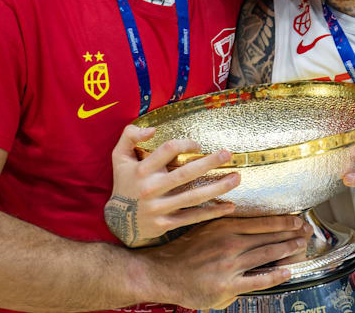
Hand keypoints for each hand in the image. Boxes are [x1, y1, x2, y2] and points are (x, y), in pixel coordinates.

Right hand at [105, 125, 239, 246]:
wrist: (118, 220)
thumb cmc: (124, 182)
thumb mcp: (119, 155)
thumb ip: (130, 135)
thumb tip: (152, 129)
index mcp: (142, 169)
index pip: (168, 150)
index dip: (186, 144)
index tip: (198, 145)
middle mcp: (151, 188)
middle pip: (185, 174)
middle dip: (208, 163)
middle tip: (228, 154)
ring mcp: (159, 208)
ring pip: (193, 197)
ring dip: (217, 188)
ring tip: (236, 178)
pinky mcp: (166, 223)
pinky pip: (192, 217)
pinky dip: (212, 213)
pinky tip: (230, 206)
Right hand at [142, 216, 308, 309]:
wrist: (162, 273)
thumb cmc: (183, 252)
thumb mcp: (204, 229)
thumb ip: (225, 227)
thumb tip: (248, 225)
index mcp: (224, 227)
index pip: (261, 221)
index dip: (282, 221)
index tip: (296, 220)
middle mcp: (229, 243)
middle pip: (268, 236)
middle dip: (290, 233)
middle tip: (306, 230)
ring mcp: (229, 265)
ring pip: (266, 254)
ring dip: (287, 249)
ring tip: (300, 245)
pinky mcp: (228, 285)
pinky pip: (258, 279)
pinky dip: (275, 274)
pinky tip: (288, 271)